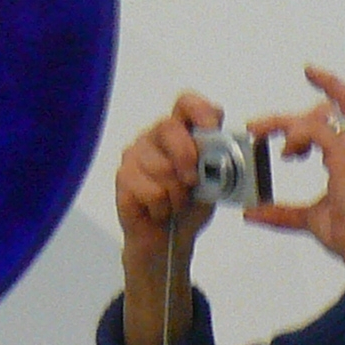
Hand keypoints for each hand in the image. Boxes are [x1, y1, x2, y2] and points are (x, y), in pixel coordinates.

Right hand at [116, 92, 221, 344]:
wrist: (168, 240)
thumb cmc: (191, 207)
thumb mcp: (216, 185)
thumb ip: (219, 166)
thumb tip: (222, 157)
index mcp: (182, 131)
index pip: (187, 103)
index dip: (199, 111)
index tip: (211, 127)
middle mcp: (155, 136)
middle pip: (169, 128)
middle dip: (187, 157)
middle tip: (192, 181)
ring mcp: (135, 154)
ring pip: (161, 166)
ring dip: (176, 194)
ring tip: (175, 203)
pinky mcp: (122, 177)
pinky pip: (150, 191)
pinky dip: (162, 208)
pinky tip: (159, 211)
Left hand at [245, 67, 344, 293]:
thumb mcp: (308, 218)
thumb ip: (281, 211)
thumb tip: (253, 211)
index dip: (330, 87)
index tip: (309, 73)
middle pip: (332, 106)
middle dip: (291, 112)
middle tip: (259, 125)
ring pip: (317, 117)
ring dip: (285, 123)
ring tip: (261, 135)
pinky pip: (315, 130)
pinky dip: (295, 135)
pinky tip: (283, 151)